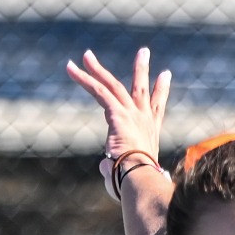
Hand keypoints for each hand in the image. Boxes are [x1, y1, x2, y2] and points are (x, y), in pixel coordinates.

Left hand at [66, 47, 171, 176]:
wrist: (140, 178)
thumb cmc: (135, 183)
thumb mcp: (126, 176)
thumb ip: (114, 169)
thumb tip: (105, 168)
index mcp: (150, 133)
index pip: (157, 108)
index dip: (161, 91)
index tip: (165, 75)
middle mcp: (144, 119)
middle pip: (141, 89)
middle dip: (141, 69)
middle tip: (143, 51)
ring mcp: (131, 114)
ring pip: (113, 85)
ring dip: (97, 69)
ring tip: (86, 55)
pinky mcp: (117, 113)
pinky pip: (98, 90)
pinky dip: (83, 78)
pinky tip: (70, 68)